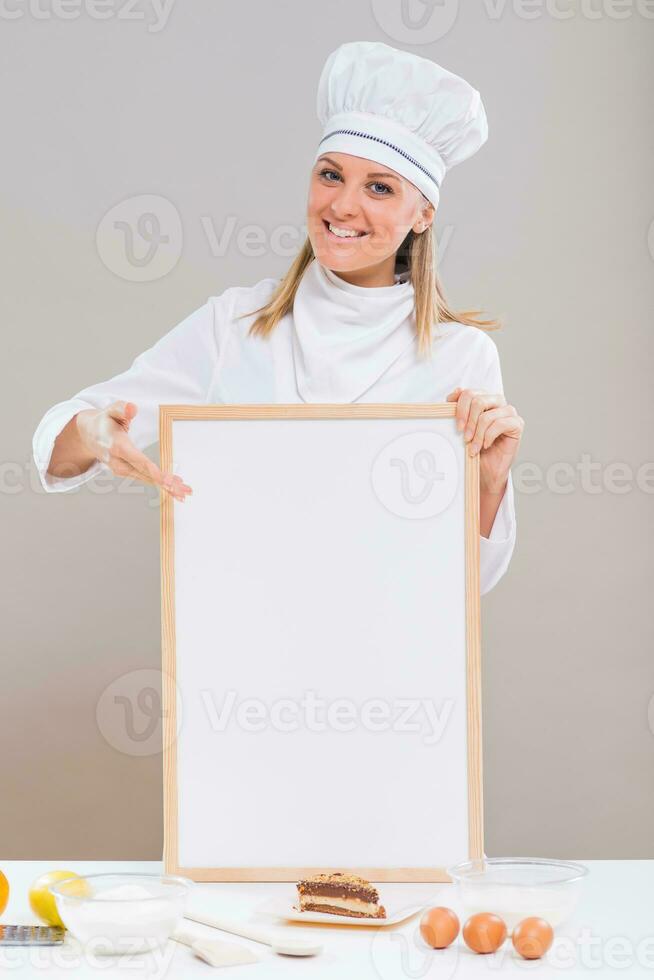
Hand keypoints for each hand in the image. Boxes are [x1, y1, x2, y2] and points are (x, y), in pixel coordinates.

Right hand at [76, 400, 191, 501]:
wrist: (88, 435)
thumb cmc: (104, 421)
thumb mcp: (110, 410)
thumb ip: (122, 408)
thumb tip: (132, 408)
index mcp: (117, 446)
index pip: (138, 461)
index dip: (154, 472)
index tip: (168, 481)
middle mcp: (118, 462)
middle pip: (146, 474)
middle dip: (166, 484)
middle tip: (184, 491)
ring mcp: (121, 470)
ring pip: (147, 479)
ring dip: (166, 487)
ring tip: (185, 493)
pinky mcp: (126, 472)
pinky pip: (145, 479)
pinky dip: (160, 485)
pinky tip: (174, 490)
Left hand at [446, 387, 523, 491]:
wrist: (487, 469)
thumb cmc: (475, 447)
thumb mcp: (462, 428)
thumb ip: (458, 410)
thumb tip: (453, 394)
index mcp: (483, 399)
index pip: (469, 393)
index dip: (460, 408)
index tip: (457, 426)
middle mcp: (496, 402)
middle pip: (478, 400)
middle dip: (468, 421)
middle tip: (465, 438)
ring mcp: (508, 412)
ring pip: (487, 416)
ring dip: (478, 435)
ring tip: (473, 448)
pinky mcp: (517, 423)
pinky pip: (500, 424)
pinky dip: (489, 437)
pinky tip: (486, 445)